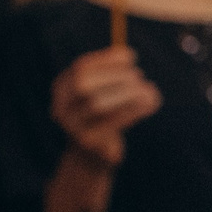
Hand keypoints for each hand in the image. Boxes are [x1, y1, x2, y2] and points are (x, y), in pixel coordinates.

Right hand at [50, 46, 160, 166]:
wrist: (92, 156)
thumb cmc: (104, 115)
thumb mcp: (105, 92)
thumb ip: (113, 73)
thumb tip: (127, 55)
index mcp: (62, 88)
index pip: (80, 67)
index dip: (106, 59)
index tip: (130, 55)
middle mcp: (61, 106)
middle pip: (83, 85)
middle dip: (114, 76)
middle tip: (139, 75)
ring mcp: (72, 126)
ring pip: (97, 105)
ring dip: (127, 93)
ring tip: (147, 89)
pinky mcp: (88, 142)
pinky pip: (111, 123)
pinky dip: (133, 110)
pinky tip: (149, 103)